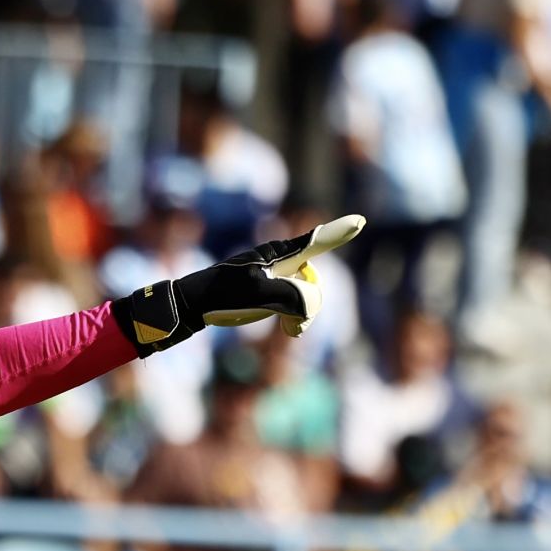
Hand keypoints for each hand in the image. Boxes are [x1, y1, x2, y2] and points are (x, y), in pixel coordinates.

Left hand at [115, 214, 364, 355]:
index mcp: (279, 254)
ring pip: (308, 297)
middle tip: (290, 323)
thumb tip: (312, 308)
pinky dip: (295, 319)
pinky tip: (288, 329)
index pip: (314, 243)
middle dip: (311, 303)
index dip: (338, 233)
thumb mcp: (260, 293)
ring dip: (302, 315)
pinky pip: (296, 305)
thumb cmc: (221, 295)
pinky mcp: (268, 293)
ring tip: (286, 329)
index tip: (360, 220)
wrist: (191, 307)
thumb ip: (296, 296)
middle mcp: (281, 261)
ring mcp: (275, 277)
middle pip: (315, 281)